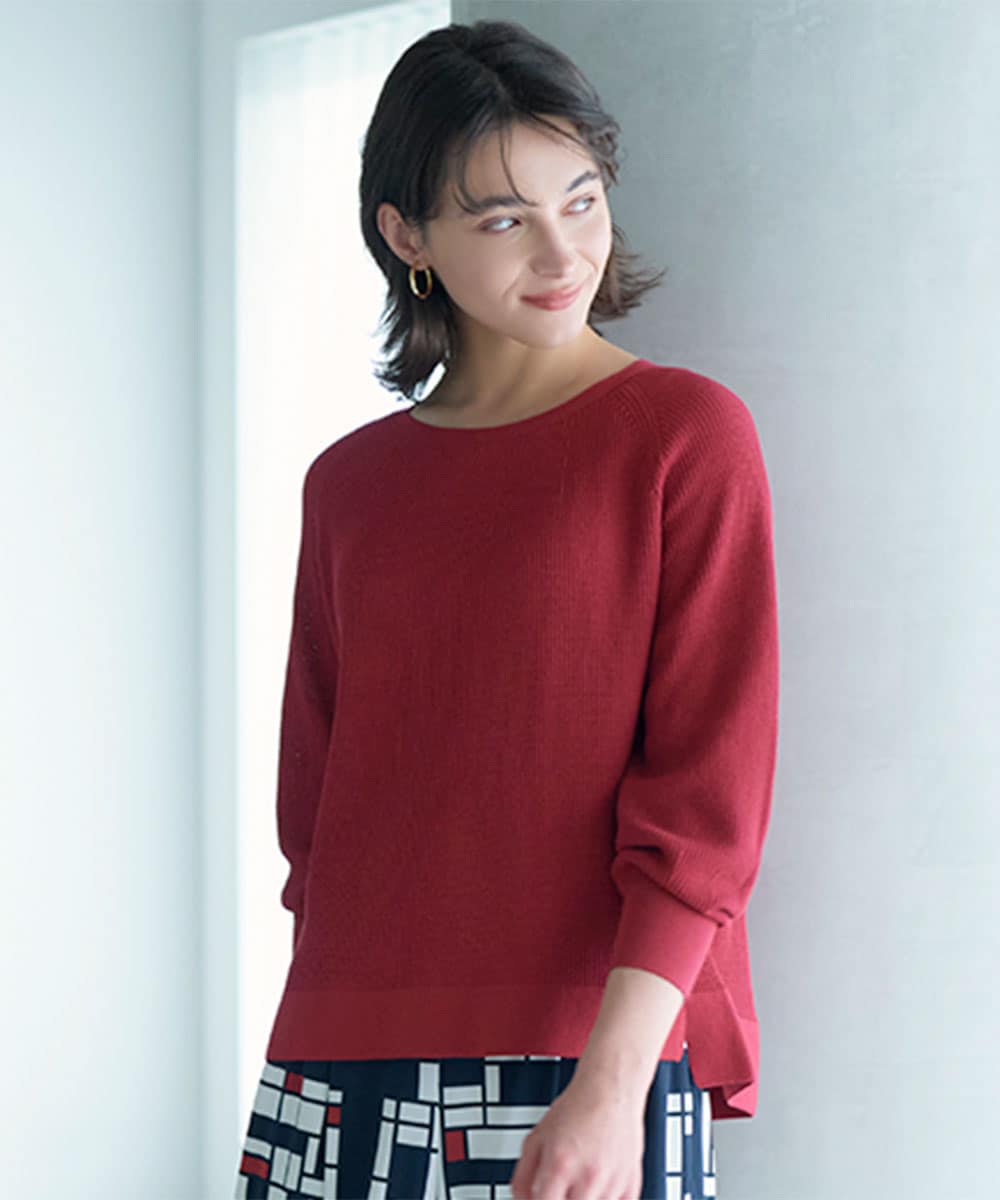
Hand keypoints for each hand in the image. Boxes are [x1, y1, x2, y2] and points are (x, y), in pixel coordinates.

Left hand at [508, 1073, 645, 1199]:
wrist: (610, 1089)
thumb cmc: (576, 1109)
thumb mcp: (536, 1137)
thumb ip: (523, 1175)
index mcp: (560, 1165)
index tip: (539, 1196)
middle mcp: (588, 1177)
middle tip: (560, 1187)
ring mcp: (612, 1184)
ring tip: (580, 1182)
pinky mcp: (631, 1187)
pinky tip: (598, 1186)